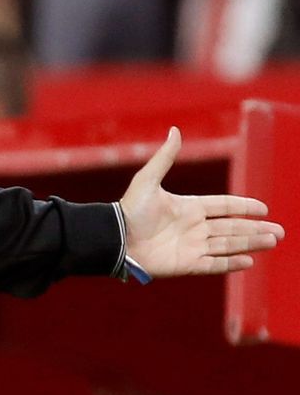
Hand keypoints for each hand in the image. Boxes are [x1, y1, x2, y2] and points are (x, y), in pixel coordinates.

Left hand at [120, 127, 283, 277]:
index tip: (264, 209)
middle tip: (280, 232)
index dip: (243, 207)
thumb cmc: (128, 210)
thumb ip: (165, 157)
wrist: (114, 239)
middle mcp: (193, 228)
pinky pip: (213, 264)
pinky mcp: (186, 265)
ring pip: (228, 245)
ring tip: (272, 241)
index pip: (223, 206)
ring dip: (251, 243)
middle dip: (256, 229)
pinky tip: (249, 260)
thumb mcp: (147, 180)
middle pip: (232, 228)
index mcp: (188, 208)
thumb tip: (175, 129)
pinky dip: (231, 263)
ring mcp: (191, 247)